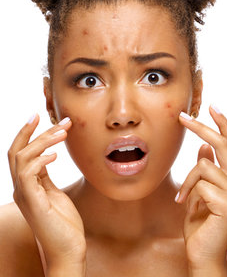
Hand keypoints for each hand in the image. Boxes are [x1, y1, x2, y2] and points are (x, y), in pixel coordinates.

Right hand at [8, 114, 85, 272]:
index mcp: (27, 185)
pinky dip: (40, 159)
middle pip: (17, 151)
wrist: (68, 250)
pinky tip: (56, 154)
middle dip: (32, 131)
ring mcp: (24, 195)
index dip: (27, 133)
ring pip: (22, 158)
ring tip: (63, 132)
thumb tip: (47, 155)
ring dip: (42, 141)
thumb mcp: (54, 193)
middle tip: (54, 118)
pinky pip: (28, 174)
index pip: (20, 153)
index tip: (39, 116)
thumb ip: (45, 176)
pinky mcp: (32, 202)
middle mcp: (21, 188)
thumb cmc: (64, 223)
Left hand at [177, 106, 226, 270]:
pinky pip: (199, 182)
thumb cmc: (200, 223)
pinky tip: (187, 206)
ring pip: (204, 165)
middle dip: (202, 126)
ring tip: (183, 199)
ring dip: (188, 181)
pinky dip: (188, 193)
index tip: (212, 106)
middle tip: (182, 116)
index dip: (223, 124)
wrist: (202, 253)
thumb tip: (204, 146)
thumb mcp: (199, 191)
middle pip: (223, 144)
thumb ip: (205, 169)